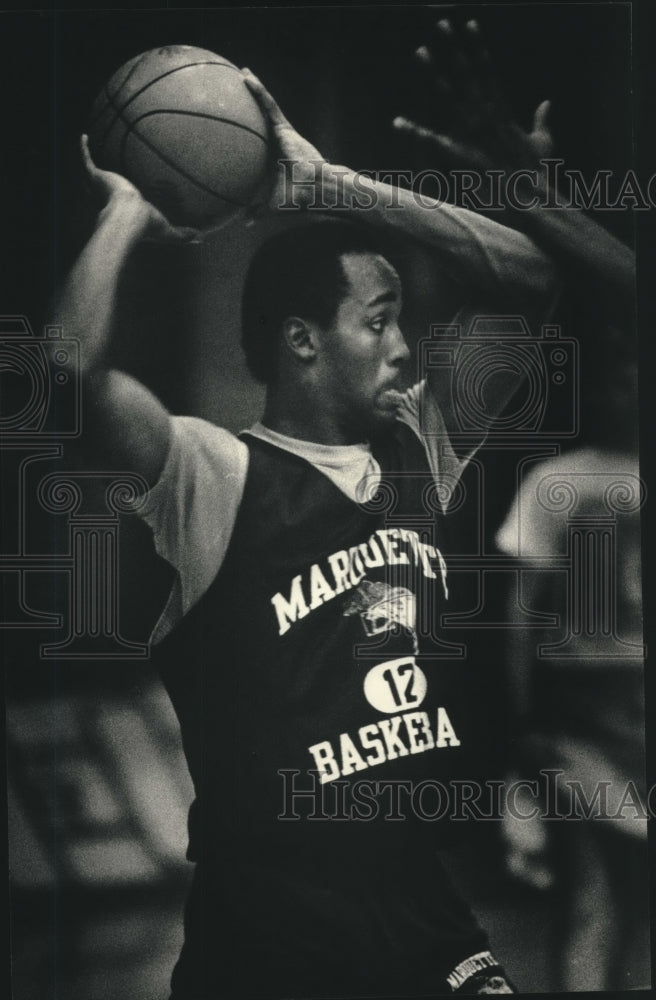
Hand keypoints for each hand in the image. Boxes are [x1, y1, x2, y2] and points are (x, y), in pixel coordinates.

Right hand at [80, 135, 199, 242]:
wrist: (129, 216)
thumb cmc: (147, 225)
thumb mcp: (167, 230)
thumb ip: (183, 234)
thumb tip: (201, 238)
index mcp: (124, 209)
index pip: (121, 202)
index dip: (122, 198)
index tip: (128, 191)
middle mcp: (109, 197)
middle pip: (103, 188)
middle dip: (101, 182)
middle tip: (105, 171)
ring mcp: (101, 186)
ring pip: (91, 173)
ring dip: (88, 165)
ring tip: (90, 153)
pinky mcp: (96, 176)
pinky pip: (85, 159)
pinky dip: (82, 148)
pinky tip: (84, 136)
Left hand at [241, 69, 326, 212]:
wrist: (313, 191)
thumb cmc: (298, 199)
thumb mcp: (271, 205)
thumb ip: (258, 210)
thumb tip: (244, 222)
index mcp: (275, 155)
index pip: (259, 139)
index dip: (250, 130)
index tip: (238, 122)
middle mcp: (279, 140)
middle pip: (262, 117)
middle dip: (252, 102)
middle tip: (237, 88)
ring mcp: (282, 132)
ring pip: (265, 106)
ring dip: (254, 88)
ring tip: (242, 73)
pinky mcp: (284, 127)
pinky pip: (268, 105)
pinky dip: (258, 91)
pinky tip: (246, 79)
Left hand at [393, 18, 553, 175]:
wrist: (533, 197)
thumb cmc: (538, 173)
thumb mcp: (544, 142)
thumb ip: (542, 120)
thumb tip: (547, 103)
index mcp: (501, 110)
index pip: (487, 70)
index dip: (477, 47)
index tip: (468, 24)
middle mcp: (485, 115)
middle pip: (466, 74)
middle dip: (453, 48)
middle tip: (441, 25)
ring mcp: (472, 132)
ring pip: (448, 96)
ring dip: (433, 73)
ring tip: (421, 52)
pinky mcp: (461, 154)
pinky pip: (431, 141)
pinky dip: (414, 133)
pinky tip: (398, 123)